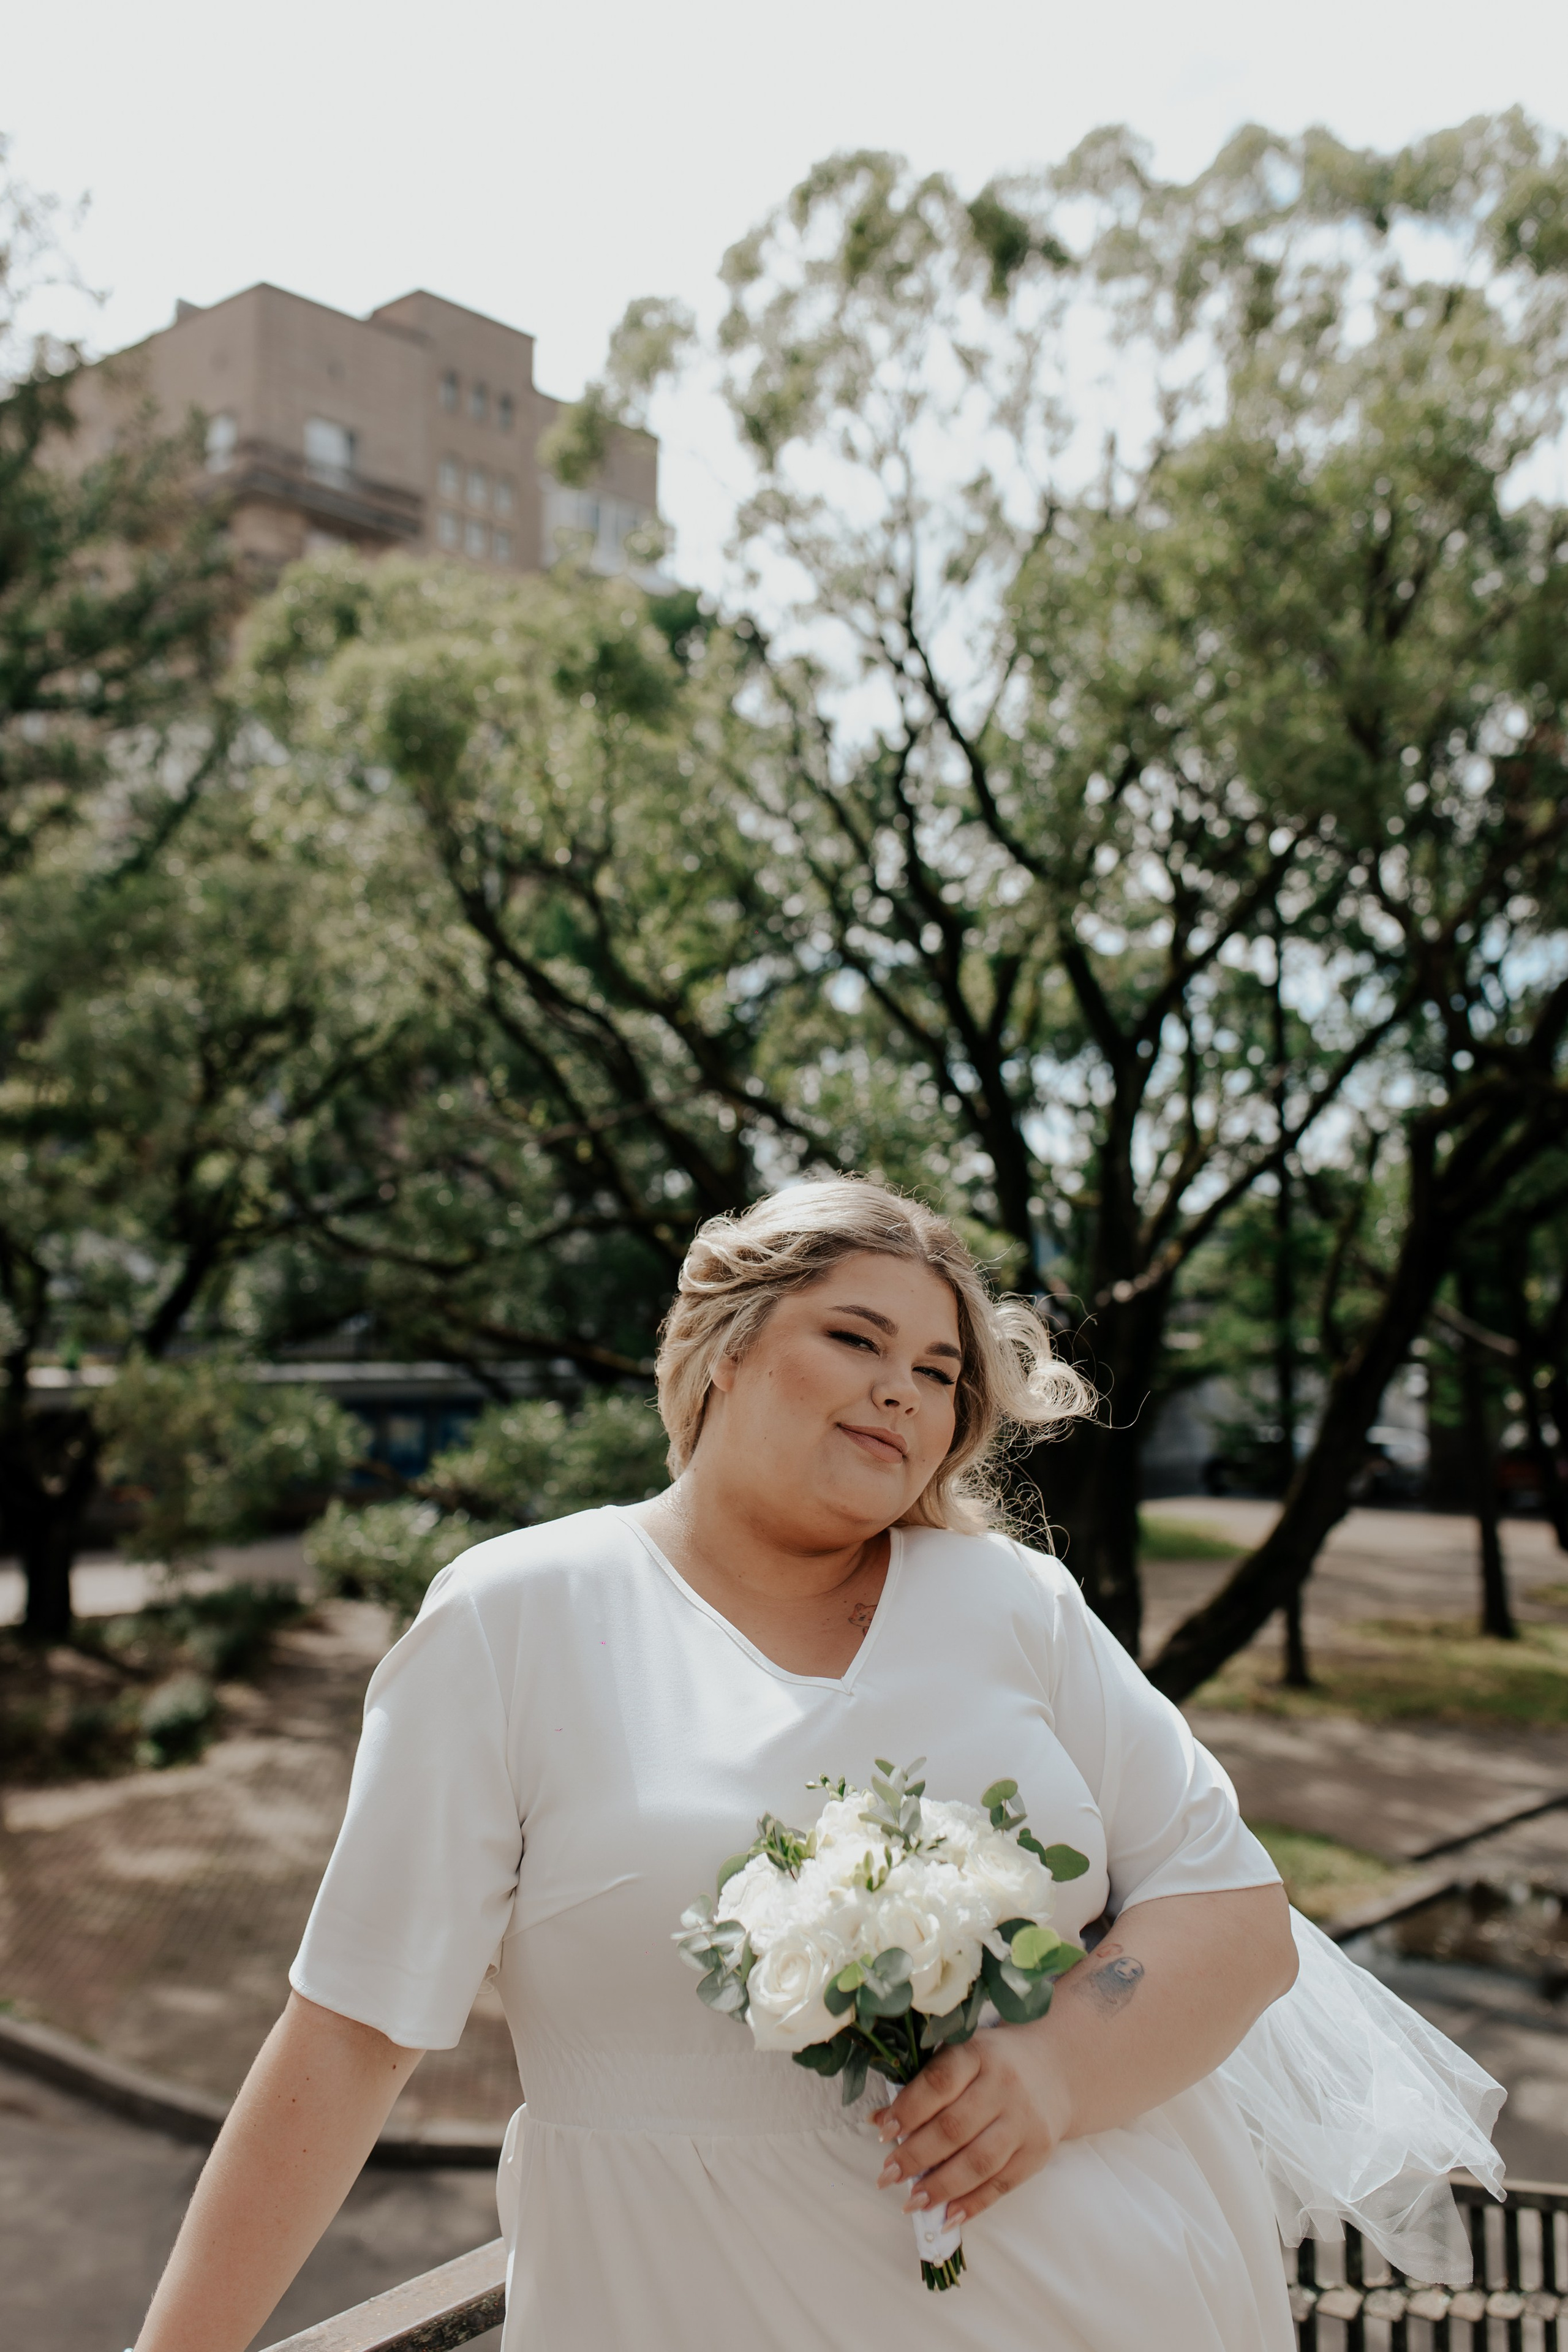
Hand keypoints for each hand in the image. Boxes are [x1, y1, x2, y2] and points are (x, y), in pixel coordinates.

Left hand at [871, 2020, 1072, 2224]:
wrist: (1056, 2069)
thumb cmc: (993, 2063)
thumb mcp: (962, 2057)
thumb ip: (923, 2085)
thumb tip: (878, 2120)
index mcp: (978, 2053)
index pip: (939, 2082)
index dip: (908, 2109)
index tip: (883, 2132)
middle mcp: (1004, 2086)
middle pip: (954, 2127)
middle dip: (916, 2156)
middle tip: (888, 2175)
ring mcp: (1024, 2121)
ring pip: (978, 2162)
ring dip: (940, 2187)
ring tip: (911, 2201)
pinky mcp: (1037, 2152)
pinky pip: (1001, 2185)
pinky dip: (971, 2204)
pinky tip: (946, 2217)